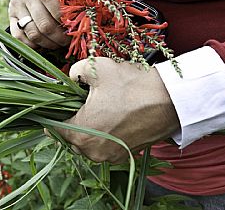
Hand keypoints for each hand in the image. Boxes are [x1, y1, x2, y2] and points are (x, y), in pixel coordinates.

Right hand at [9, 0, 68, 48]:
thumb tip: (83, 15)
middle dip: (60, 36)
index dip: (63, 15)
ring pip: (33, 33)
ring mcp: (16, 5)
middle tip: (69, 40)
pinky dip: (33, 45)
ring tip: (59, 44)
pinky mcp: (11, 15)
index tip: (74, 24)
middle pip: (43, 23)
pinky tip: (44, 44)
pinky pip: (19, 37)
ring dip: (49, 43)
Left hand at [55, 58, 179, 163]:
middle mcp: (93, 152)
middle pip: (70, 137)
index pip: (54, 128)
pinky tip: (111, 116)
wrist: (171, 100)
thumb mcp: (96, 68)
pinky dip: (103, 134)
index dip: (53, 113)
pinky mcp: (126, 155)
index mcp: (80, 135)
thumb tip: (71, 77)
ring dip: (88, 128)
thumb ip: (74, 72)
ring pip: (88, 142)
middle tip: (79, 102)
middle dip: (71, 120)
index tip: (57, 103)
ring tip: (97, 108)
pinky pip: (105, 145)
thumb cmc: (131, 84)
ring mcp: (110, 156)